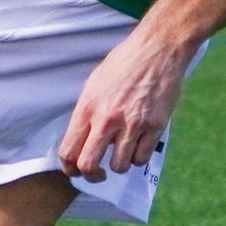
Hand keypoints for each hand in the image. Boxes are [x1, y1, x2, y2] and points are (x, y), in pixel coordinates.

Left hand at [57, 21, 201, 181]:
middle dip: (92, 176)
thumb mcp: (94, 84)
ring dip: (119, 164)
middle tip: (98, 173)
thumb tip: (81, 140)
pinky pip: (141, 158)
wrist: (157, 49)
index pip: (68, 150)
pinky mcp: (155, 126)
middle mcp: (107, 118)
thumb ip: (87, 113)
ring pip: (119, 166)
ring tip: (122, 151)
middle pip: (89, 166)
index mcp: (87, 107)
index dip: (69, 168)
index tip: (76, 170)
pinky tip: (138, 144)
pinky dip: (138, 157)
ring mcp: (132, 124)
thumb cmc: (124, 63)